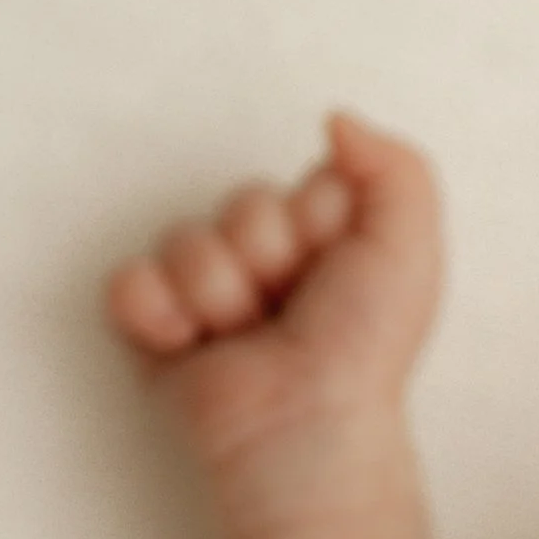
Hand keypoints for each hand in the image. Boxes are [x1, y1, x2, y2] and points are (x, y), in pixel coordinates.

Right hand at [103, 112, 444, 492]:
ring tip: (247, 335)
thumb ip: (396, 167)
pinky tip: (191, 343)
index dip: (314, 218)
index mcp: (322, 241)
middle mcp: (263, 261)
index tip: (335, 264)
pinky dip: (156, 311)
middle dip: (265, 253)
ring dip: (219, 290)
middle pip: (238, 203)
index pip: (297, 183)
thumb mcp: (410, 248)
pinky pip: (128, 281)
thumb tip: (336, 118)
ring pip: (183, 239)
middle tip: (291, 305)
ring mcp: (206, 295)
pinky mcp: (157, 329)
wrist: (305, 420)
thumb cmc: (364, 347)